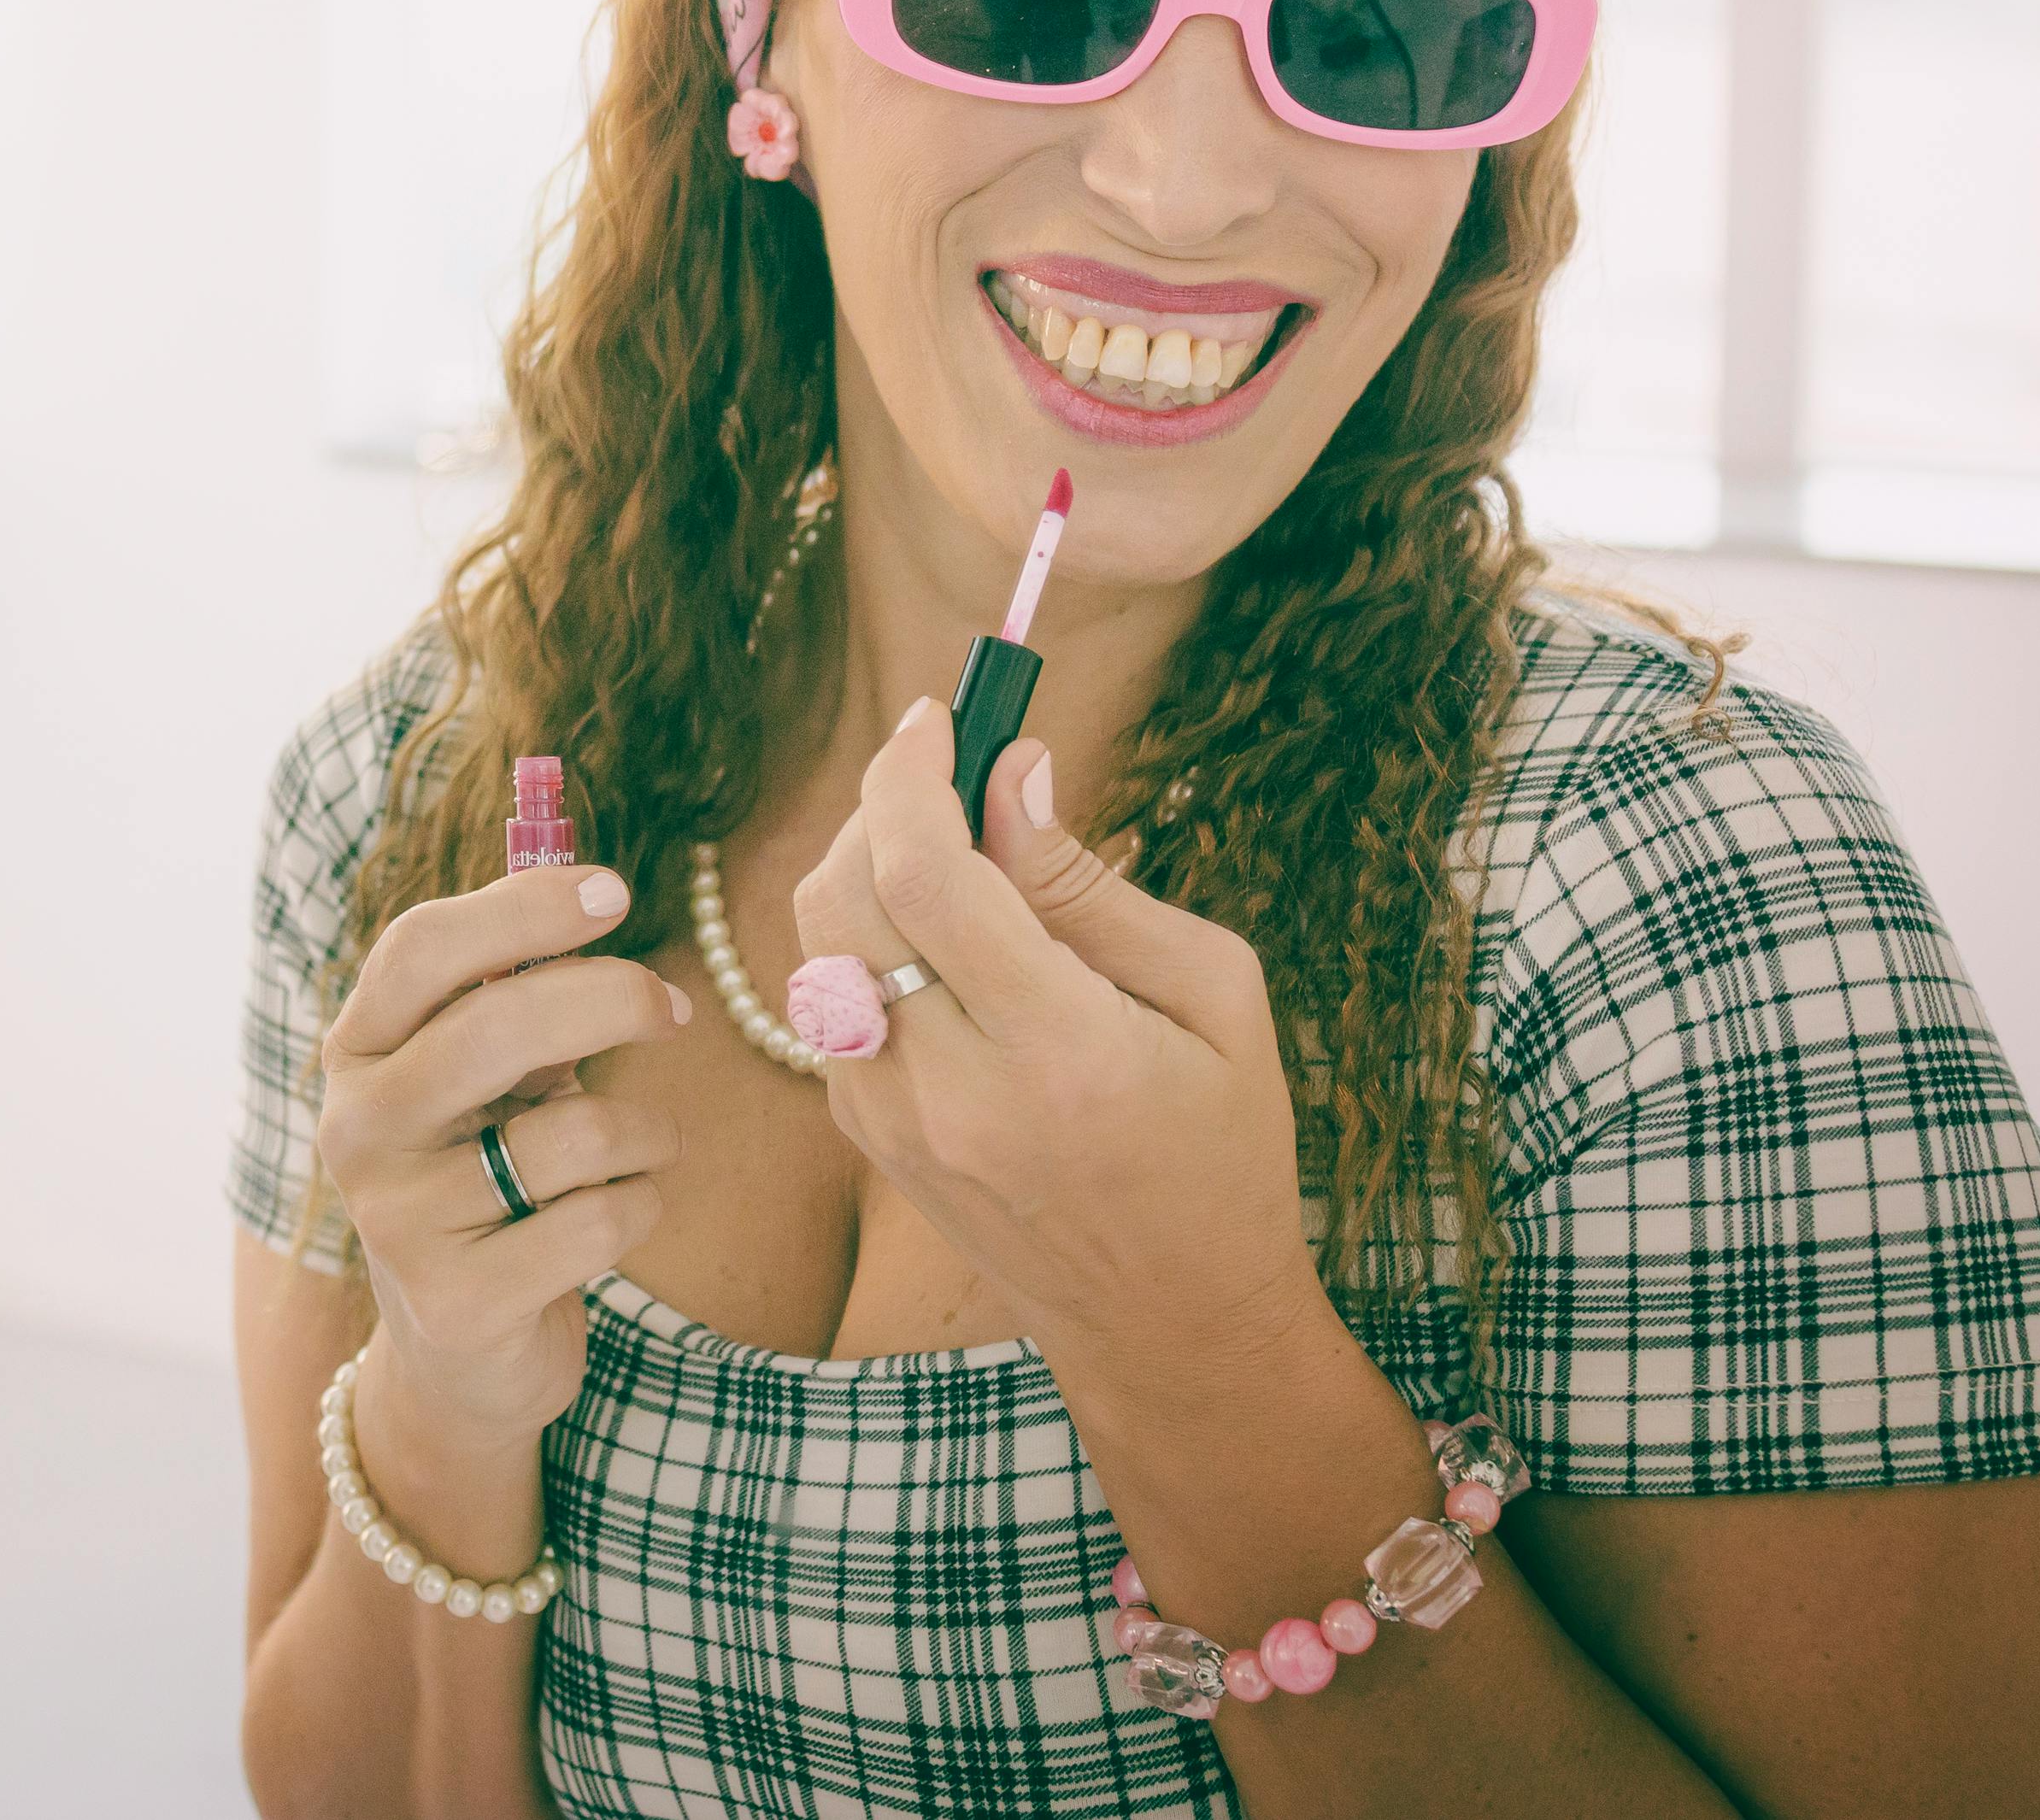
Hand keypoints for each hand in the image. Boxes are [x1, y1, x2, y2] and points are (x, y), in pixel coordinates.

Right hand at [315, 854, 690, 1453]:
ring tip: (640, 1148)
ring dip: (644, 1132)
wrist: (460, 1351)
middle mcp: (358, 1129)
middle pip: (495, 1027)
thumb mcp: (485, 1081)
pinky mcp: (459, 1301)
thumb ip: (515, 997)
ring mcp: (398, 1220)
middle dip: (610, 1000)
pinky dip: (639, 1205)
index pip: (420, 950)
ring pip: (572, 1132)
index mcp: (358, 1052)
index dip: (521, 910)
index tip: (613, 893)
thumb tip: (593, 897)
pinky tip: (616, 1215)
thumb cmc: (489, 1176)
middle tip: (673, 1008)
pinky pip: (599, 1219)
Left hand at [787, 699, 1311, 1361]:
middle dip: (878, 808)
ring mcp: (894, 1122)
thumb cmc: (1223, 1148)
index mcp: (1058, 1049)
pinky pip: (827, 1005)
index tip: (936, 720)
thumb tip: (1012, 773)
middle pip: (842, 899)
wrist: (1171, 1320)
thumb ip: (1094, 885)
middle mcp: (954, 1090)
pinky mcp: (867, 1140)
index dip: (912, 775)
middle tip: (940, 772)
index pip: (927, 876)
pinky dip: (861, 945)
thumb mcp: (1215, 997)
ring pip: (817, 948)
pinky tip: (934, 942)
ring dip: (861, 871)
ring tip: (946, 853)